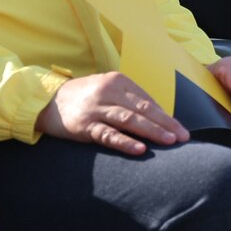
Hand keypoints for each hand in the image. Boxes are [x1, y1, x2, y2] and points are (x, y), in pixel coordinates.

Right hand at [35, 72, 188, 155]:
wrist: (46, 100)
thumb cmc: (84, 96)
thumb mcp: (107, 89)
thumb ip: (129, 99)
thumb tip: (158, 116)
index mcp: (118, 81)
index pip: (148, 100)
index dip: (166, 115)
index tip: (180, 128)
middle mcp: (109, 92)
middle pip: (144, 109)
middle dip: (166, 124)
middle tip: (183, 136)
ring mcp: (97, 108)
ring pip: (130, 120)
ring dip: (153, 131)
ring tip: (170, 141)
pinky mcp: (85, 125)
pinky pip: (108, 135)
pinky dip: (125, 142)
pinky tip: (140, 149)